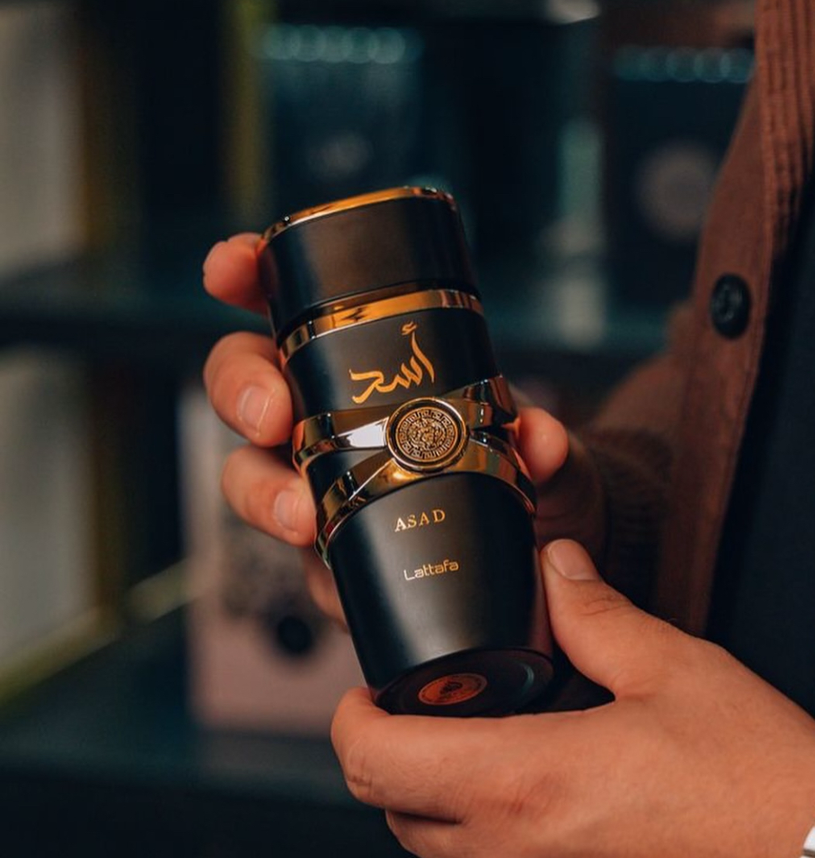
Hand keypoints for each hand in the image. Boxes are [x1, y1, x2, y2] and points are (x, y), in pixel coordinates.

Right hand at [201, 234, 606, 621]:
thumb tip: (540, 440)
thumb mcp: (541, 449)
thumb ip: (545, 444)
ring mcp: (318, 487)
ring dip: (264, 494)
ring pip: (251, 479)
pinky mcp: (333, 558)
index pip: (288, 303)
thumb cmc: (516, 464)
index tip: (227, 270)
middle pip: (245, 386)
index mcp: (358, 360)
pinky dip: (322, 577)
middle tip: (270, 417)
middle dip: (242, 391)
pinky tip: (344, 587)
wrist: (536, 548)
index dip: (245, 274)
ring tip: (302, 520)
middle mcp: (322, 417)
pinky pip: (305, 570)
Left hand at [331, 539, 814, 857]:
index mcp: (520, 786)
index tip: (367, 702)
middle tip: (466, 734)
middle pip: (405, 818)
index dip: (352, 722)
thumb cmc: (767, 789)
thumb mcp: (681, 674)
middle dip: (417, 769)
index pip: (371, 762)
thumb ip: (595, 617)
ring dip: (471, 832)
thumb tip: (555, 567)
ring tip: (539, 795)